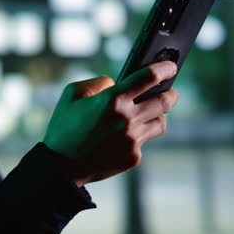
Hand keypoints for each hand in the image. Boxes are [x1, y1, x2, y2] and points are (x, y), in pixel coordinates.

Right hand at [43, 61, 178, 186]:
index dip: (164, 69)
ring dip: (158, 115)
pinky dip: (138, 135)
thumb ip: (97, 83)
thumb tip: (116, 83)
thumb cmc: (64, 128)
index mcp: (112, 100)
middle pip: (164, 101)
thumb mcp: (71, 94)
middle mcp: (127, 119)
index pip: (149, 77)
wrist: (61, 166)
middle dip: (171, 94)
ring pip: (161, 123)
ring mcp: (132, 140)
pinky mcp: (134, 157)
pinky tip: (124, 136)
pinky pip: (144, 141)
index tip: (170, 67)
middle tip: (171, 92)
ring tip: (149, 113)